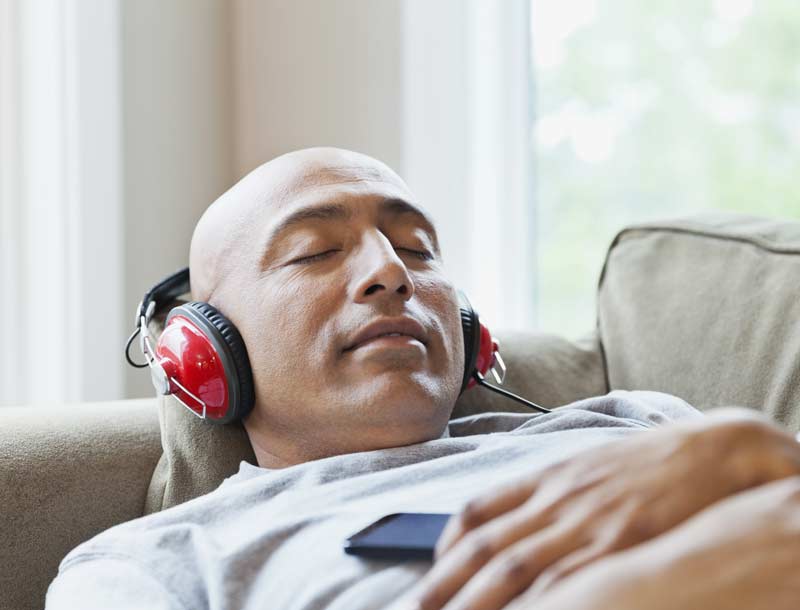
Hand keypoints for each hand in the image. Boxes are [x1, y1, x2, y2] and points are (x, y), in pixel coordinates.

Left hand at [405, 411, 799, 609]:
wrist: (707, 453)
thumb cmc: (643, 463)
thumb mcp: (582, 466)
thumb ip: (542, 493)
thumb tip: (503, 520)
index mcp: (544, 476)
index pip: (477, 511)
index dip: (446, 545)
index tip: (433, 570)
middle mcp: (555, 499)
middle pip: (485, 546)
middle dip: (443, 583)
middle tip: (413, 609)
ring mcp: (585, 523)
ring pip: (514, 567)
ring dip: (473, 599)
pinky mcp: (619, 544)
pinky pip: (565, 580)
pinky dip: (534, 601)